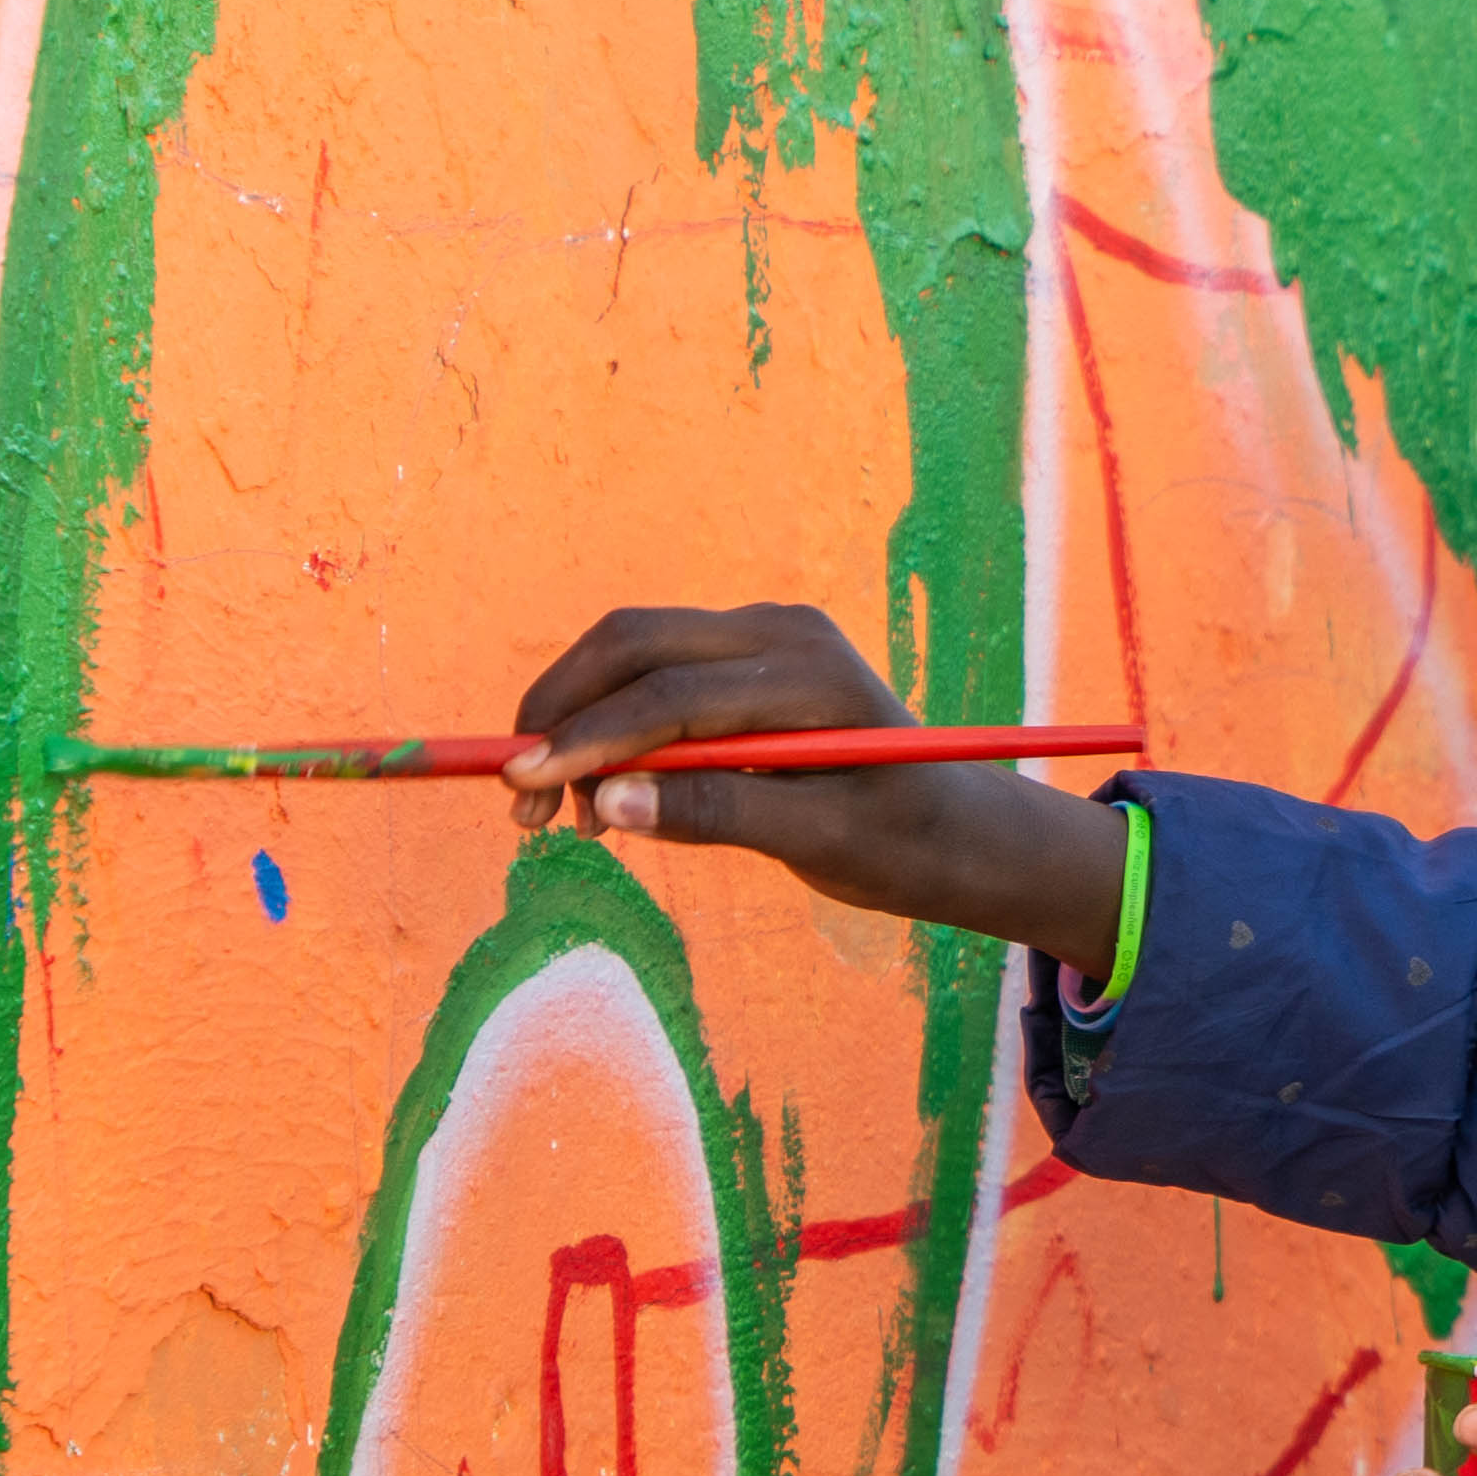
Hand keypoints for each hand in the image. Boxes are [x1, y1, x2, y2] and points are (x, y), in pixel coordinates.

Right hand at [500, 602, 1132, 970]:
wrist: (957, 828)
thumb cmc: (905, 843)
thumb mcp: (822, 843)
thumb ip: (721, 814)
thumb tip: (611, 805)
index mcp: (811, 672)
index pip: (674, 690)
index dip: (592, 737)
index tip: (527, 784)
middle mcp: (782, 631)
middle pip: (633, 643)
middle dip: (563, 715)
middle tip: (519, 801)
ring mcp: (761, 636)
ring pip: (630, 653)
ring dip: (577, 721)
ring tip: (559, 817)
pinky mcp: (743, 657)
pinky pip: (652, 673)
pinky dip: (608, 724)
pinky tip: (600, 795)